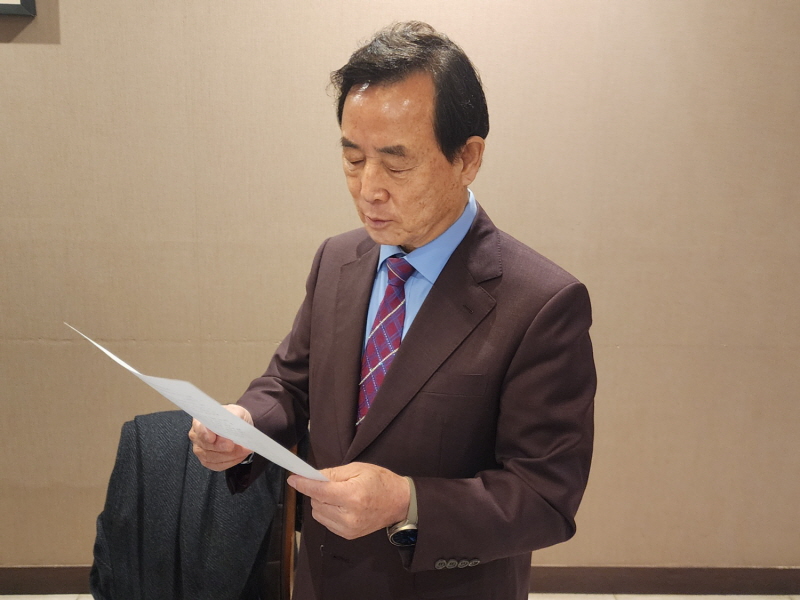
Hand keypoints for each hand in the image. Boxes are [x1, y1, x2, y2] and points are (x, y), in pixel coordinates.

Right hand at [188, 404, 253, 470]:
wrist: (237, 426)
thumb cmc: (233, 418)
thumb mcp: (236, 412)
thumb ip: (234, 418)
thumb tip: (234, 427)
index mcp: (200, 421)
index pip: (199, 428)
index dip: (204, 433)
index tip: (212, 438)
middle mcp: (197, 436)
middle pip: (206, 445)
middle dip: (221, 447)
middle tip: (234, 445)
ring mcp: (201, 450)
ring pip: (213, 457)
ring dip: (230, 455)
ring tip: (244, 450)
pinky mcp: (208, 461)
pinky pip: (218, 465)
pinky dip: (231, 461)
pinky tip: (240, 455)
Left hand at [287, 462, 409, 539]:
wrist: (399, 503)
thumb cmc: (380, 482)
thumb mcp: (358, 469)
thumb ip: (332, 473)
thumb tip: (310, 476)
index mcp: (352, 495)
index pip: (319, 490)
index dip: (304, 484)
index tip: (292, 478)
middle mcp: (349, 515)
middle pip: (316, 502)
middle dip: (317, 491)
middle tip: (332, 483)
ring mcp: (348, 528)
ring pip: (317, 513)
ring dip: (321, 502)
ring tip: (339, 495)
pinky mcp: (348, 535)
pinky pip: (325, 522)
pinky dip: (327, 512)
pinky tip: (341, 506)